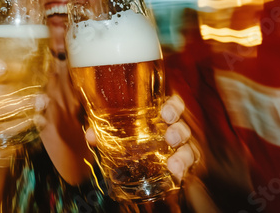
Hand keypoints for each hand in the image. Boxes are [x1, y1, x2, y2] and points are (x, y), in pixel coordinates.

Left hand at [85, 94, 199, 180]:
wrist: (143, 163)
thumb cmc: (133, 138)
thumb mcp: (118, 132)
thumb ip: (104, 130)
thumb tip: (90, 135)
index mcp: (161, 115)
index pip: (174, 104)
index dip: (173, 106)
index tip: (165, 113)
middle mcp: (174, 129)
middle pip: (183, 125)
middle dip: (179, 130)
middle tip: (169, 136)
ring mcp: (180, 147)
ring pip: (189, 147)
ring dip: (183, 154)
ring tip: (174, 162)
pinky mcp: (183, 165)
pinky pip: (188, 167)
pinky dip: (183, 171)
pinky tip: (176, 175)